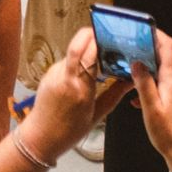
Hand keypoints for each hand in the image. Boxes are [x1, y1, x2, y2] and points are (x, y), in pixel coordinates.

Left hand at [23, 27, 128, 161]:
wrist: (40, 137)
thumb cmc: (68, 132)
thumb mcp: (97, 116)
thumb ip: (115, 95)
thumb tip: (130, 81)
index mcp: (81, 91)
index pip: (89, 55)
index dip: (100, 42)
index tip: (112, 39)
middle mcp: (66, 79)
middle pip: (77, 44)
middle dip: (91, 34)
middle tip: (105, 36)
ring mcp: (54, 73)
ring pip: (72, 51)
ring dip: (85, 48)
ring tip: (98, 56)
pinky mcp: (49, 72)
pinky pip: (66, 60)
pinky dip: (77, 59)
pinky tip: (84, 70)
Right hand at [131, 29, 171, 171]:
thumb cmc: (170, 135)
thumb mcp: (150, 108)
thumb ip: (143, 83)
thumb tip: (137, 63)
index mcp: (171, 79)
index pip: (167, 46)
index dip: (155, 34)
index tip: (141, 30)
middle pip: (163, 57)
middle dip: (145, 55)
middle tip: (130, 58)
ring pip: (161, 73)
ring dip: (147, 74)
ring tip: (133, 85)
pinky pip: (164, 85)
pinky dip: (152, 87)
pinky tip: (141, 101)